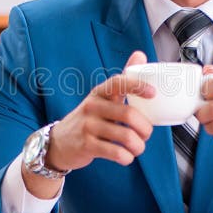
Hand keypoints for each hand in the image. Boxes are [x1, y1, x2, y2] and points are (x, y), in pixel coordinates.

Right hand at [23, 51, 154, 198]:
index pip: (117, 83)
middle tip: (146, 134)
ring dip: (139, 146)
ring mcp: (88, 126)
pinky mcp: (87, 145)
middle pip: (129, 114)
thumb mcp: (102, 97)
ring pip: (126, 136)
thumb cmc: (88, 119)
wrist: (59, 142)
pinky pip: (116, 152)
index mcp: (99, 93)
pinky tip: (126, 156)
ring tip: (138, 147)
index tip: (153, 93)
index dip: (136, 86)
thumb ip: (122, 81)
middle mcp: (92, 107)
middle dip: (145, 128)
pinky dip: (127, 157)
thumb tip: (140, 54)